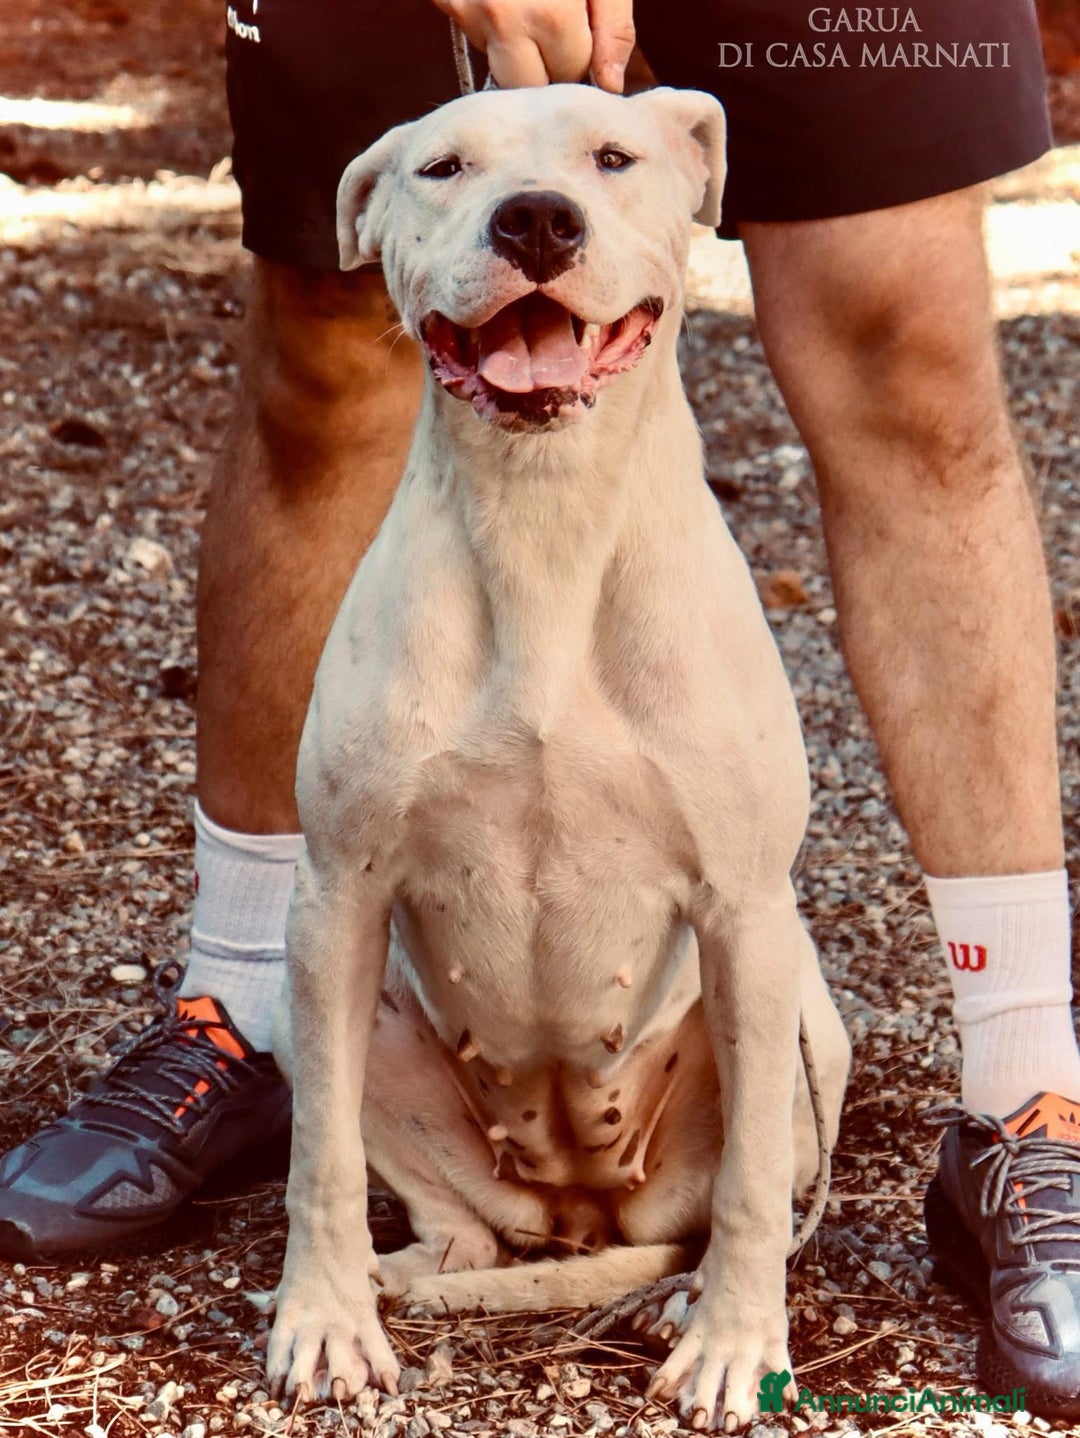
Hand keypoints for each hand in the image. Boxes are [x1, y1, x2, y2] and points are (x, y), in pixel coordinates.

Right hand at [432, 0, 634, 92]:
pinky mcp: (446, 1)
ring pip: (497, 65)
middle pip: (528, 86)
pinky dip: (490, 24)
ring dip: (516, 49)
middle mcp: (504, 19)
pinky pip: (473, 35)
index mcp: (551, 14)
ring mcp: (468, 11)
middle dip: (546, 68)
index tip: (583, 38)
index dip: (581, 60)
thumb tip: (609, 85)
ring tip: (529, 2)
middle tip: (557, 29)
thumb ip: (614, 27)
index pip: (570, 76)